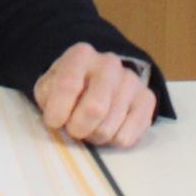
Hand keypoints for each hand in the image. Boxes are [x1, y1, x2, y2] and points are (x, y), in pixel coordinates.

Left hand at [32, 43, 157, 148]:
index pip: (68, 85)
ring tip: (90, 127)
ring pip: (110, 128)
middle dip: (78, 128)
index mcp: (81, 55)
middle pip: (95, 109)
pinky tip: (109, 127)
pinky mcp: (147, 100)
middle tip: (74, 128)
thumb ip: (48, 98)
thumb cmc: (69, 88)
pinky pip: (127, 137)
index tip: (54, 122)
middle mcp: (109, 64)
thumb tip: (58, 119)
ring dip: (94, 136)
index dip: (58, 111)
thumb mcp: (49, 86)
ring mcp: (131, 80)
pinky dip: (112, 141)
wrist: (97, 81)